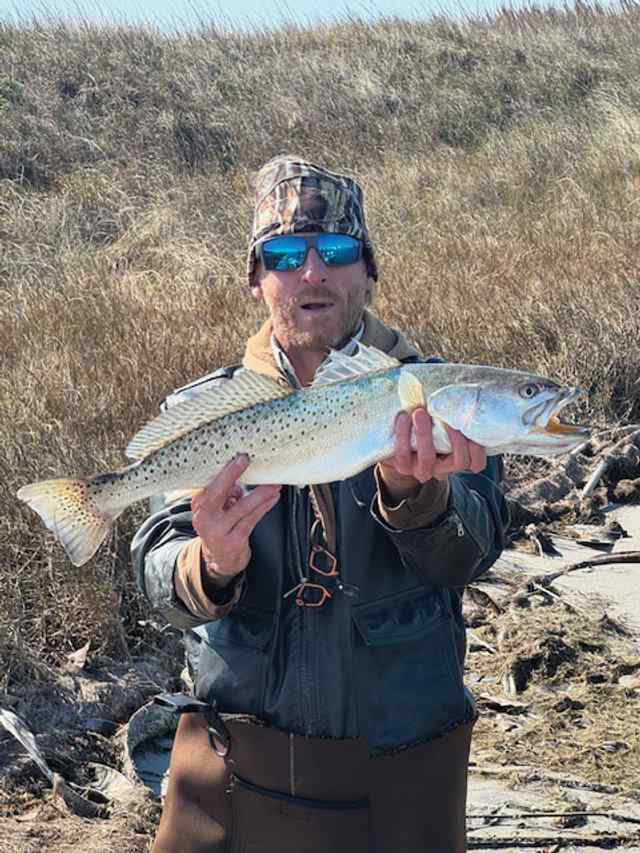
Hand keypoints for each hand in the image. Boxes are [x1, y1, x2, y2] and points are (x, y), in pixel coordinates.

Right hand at [191, 455, 280, 583]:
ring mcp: (218, 531)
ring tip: (274, 483)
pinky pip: (252, 519)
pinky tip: (273, 498)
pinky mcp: (233, 541)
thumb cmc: (220, 524)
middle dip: (231, 474)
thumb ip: (225, 492)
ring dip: (260, 493)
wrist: (219, 557)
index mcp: (199, 505)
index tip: (239, 457)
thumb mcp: (216, 508)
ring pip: (242, 507)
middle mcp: (204, 518)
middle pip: (218, 492)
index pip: (210, 485)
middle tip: (245, 460)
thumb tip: (240, 480)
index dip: (225, 471)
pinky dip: (264, 506)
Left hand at [379, 408, 486, 497]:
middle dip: (456, 440)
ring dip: (425, 433)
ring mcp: (423, 470)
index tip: (469, 427)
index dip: (477, 449)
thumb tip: (459, 392)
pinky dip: (403, 433)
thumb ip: (453, 416)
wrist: (402, 445)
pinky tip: (403, 417)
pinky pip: (403, 453)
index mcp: (457, 461)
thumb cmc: (430, 429)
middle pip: (459, 462)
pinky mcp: (403, 466)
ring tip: (420, 412)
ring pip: (428, 457)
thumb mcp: (444, 425)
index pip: (476, 463)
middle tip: (447, 419)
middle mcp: (443, 469)